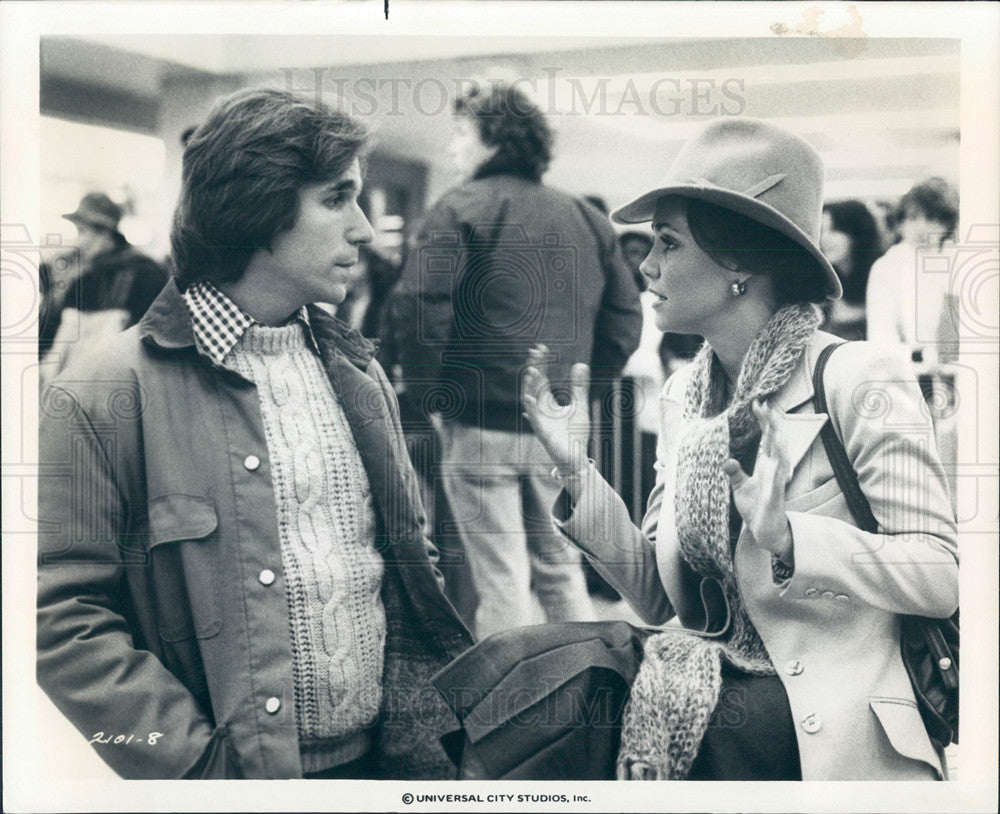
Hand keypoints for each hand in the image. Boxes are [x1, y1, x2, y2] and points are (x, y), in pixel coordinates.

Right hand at [521, 345, 589, 474]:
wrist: (576, 456)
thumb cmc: (575, 433)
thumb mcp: (580, 405)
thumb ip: (579, 386)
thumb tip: (580, 364)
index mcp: (548, 402)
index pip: (542, 378)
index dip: (540, 363)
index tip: (541, 348)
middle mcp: (541, 409)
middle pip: (534, 385)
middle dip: (534, 369)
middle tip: (535, 352)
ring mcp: (540, 420)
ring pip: (531, 400)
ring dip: (530, 386)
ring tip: (532, 370)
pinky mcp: (543, 433)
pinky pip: (534, 420)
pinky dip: (531, 409)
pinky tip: (529, 398)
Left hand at [722, 399, 792, 563]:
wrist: (763, 530)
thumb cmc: (755, 507)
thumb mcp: (739, 487)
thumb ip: (734, 472)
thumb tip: (726, 460)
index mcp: (767, 465)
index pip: (767, 438)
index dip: (764, 421)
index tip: (758, 403)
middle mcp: (775, 470)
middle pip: (776, 441)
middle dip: (771, 423)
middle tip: (764, 404)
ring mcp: (777, 482)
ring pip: (782, 457)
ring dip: (779, 440)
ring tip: (774, 423)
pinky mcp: (776, 496)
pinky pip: (779, 482)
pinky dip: (779, 471)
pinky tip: (777, 461)